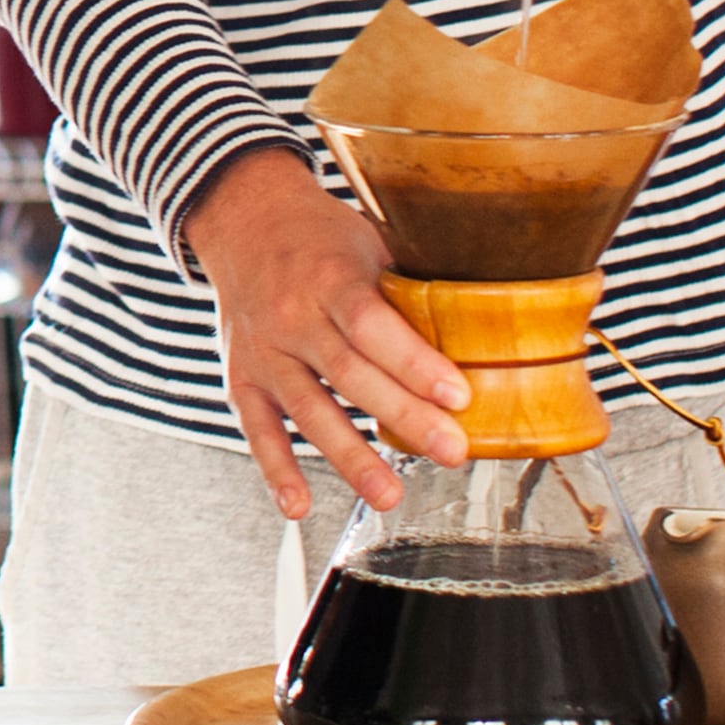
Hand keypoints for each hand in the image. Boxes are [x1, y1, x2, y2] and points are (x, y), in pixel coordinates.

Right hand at [186, 146, 470, 516]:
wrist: (243, 219)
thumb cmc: (321, 236)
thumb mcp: (370, 241)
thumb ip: (411, 288)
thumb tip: (484, 332)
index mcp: (330, 276)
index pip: (372, 325)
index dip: (414, 363)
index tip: (459, 395)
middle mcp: (291, 315)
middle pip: (349, 374)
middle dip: (403, 417)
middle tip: (450, 451)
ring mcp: (264, 350)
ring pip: (308, 410)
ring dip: (349, 457)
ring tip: (389, 496)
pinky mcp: (241, 377)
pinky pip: (257, 428)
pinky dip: (275, 469)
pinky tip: (299, 506)